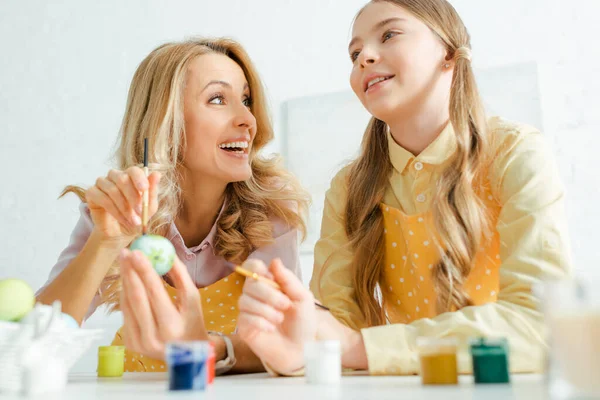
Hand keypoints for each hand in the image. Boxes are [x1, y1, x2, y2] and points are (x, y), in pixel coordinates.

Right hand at [86, 167, 160, 242]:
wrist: (120, 232)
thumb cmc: (136, 217)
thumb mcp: (148, 207)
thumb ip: (152, 191)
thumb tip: (157, 173)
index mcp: (131, 176)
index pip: (134, 170)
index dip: (139, 178)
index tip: (144, 189)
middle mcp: (116, 176)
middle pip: (122, 178)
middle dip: (133, 197)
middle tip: (140, 211)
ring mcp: (102, 183)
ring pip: (112, 190)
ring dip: (124, 207)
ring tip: (133, 220)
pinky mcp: (91, 193)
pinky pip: (102, 198)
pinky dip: (114, 210)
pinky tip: (121, 219)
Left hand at [120, 249, 207, 359]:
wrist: (189, 355)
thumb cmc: (192, 322)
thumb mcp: (193, 299)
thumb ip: (179, 275)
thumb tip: (165, 252)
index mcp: (172, 326)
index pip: (155, 292)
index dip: (144, 270)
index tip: (137, 251)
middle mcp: (153, 337)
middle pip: (137, 298)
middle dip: (130, 272)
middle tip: (125, 253)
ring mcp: (139, 343)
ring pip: (127, 305)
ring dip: (125, 282)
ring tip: (125, 263)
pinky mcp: (131, 344)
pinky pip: (126, 315)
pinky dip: (125, 296)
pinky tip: (128, 282)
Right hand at [237, 259, 316, 373]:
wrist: (301, 350)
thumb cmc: (302, 323)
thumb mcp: (302, 298)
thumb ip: (289, 280)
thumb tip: (275, 261)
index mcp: (269, 283)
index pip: (252, 266)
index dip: (256, 268)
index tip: (270, 278)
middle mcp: (255, 294)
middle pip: (250, 283)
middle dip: (269, 294)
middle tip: (286, 305)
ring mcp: (248, 310)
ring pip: (245, 300)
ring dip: (266, 310)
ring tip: (280, 319)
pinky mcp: (244, 327)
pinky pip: (244, 317)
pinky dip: (260, 322)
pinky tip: (271, 328)